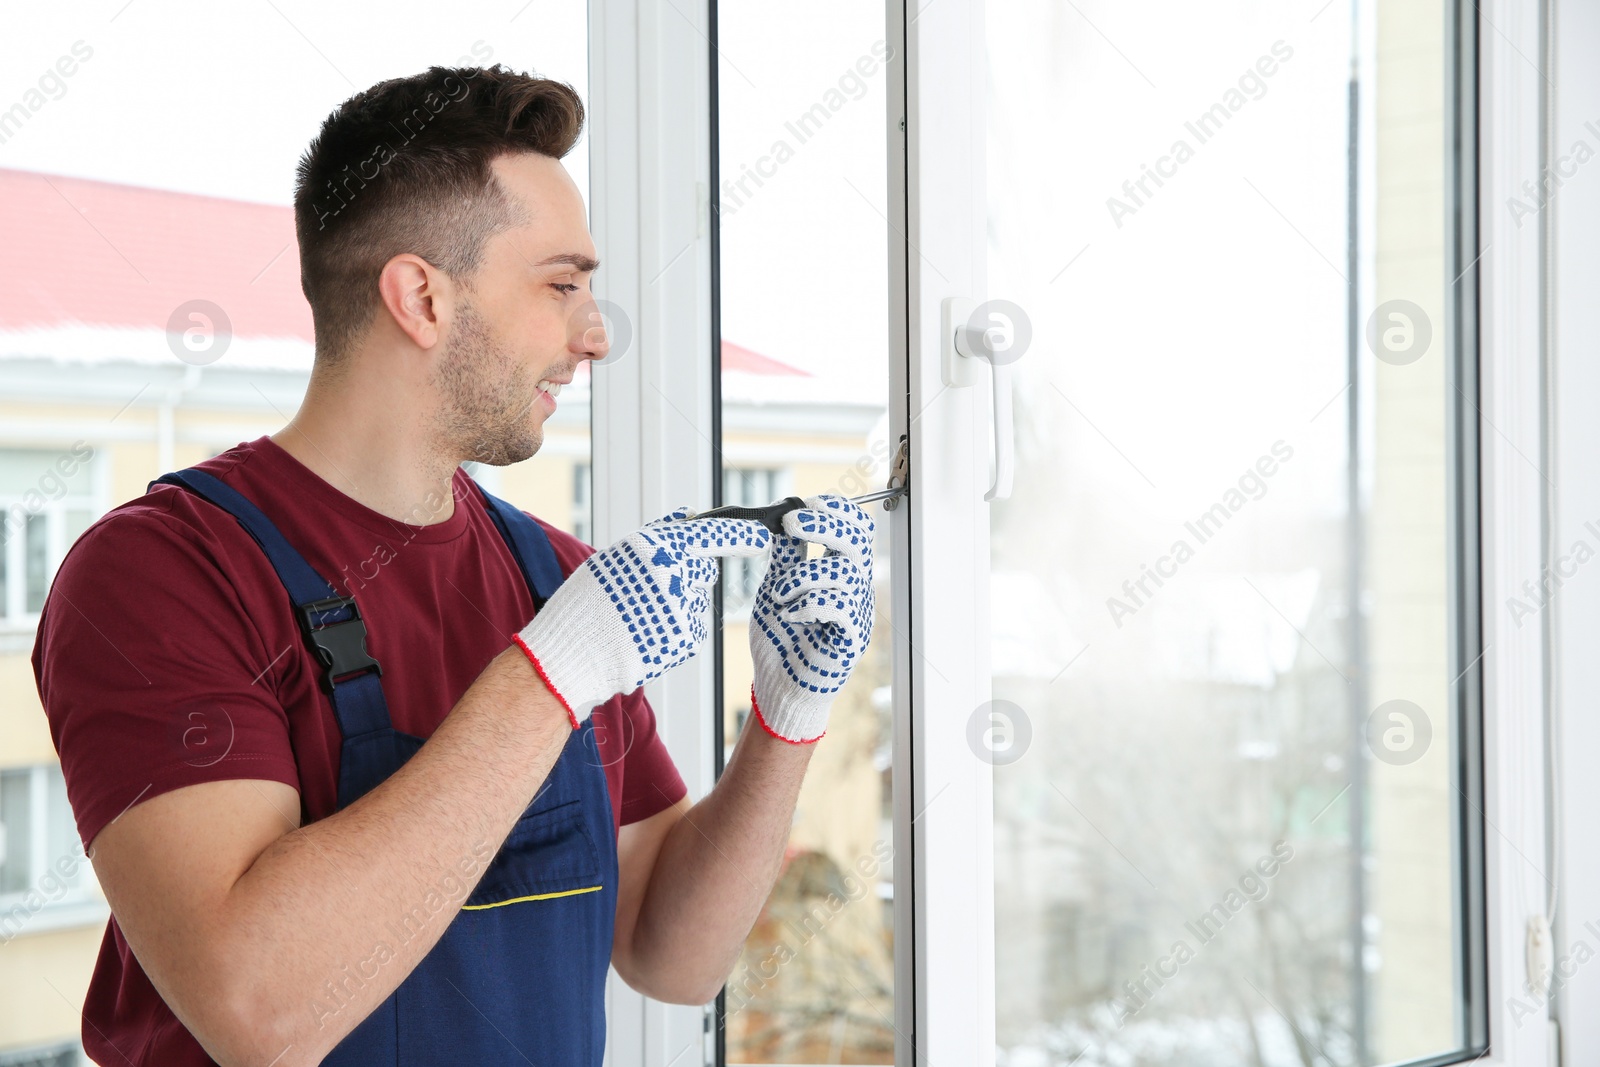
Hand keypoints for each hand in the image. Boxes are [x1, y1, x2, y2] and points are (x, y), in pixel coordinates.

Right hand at [515, 509, 769, 725]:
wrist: (575, 653)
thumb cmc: (590, 601)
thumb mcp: (617, 556)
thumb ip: (659, 533)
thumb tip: (690, 513)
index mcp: (655, 548)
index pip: (712, 534)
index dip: (741, 535)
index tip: (763, 534)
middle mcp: (674, 576)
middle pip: (705, 569)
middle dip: (690, 574)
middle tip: (655, 588)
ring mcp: (682, 610)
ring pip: (697, 599)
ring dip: (679, 603)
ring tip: (641, 615)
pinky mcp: (687, 639)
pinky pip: (693, 624)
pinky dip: (676, 627)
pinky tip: (647, 632)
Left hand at [748, 494, 875, 742]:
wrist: (778, 684)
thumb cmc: (780, 638)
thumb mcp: (777, 586)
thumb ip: (786, 556)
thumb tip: (782, 515)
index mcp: (839, 571)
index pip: (855, 528)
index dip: (836, 510)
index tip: (806, 504)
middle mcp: (854, 588)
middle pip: (858, 540)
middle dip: (823, 524)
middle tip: (791, 523)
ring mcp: (856, 612)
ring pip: (845, 571)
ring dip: (804, 575)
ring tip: (779, 594)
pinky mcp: (851, 638)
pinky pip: (839, 606)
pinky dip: (808, 604)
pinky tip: (790, 615)